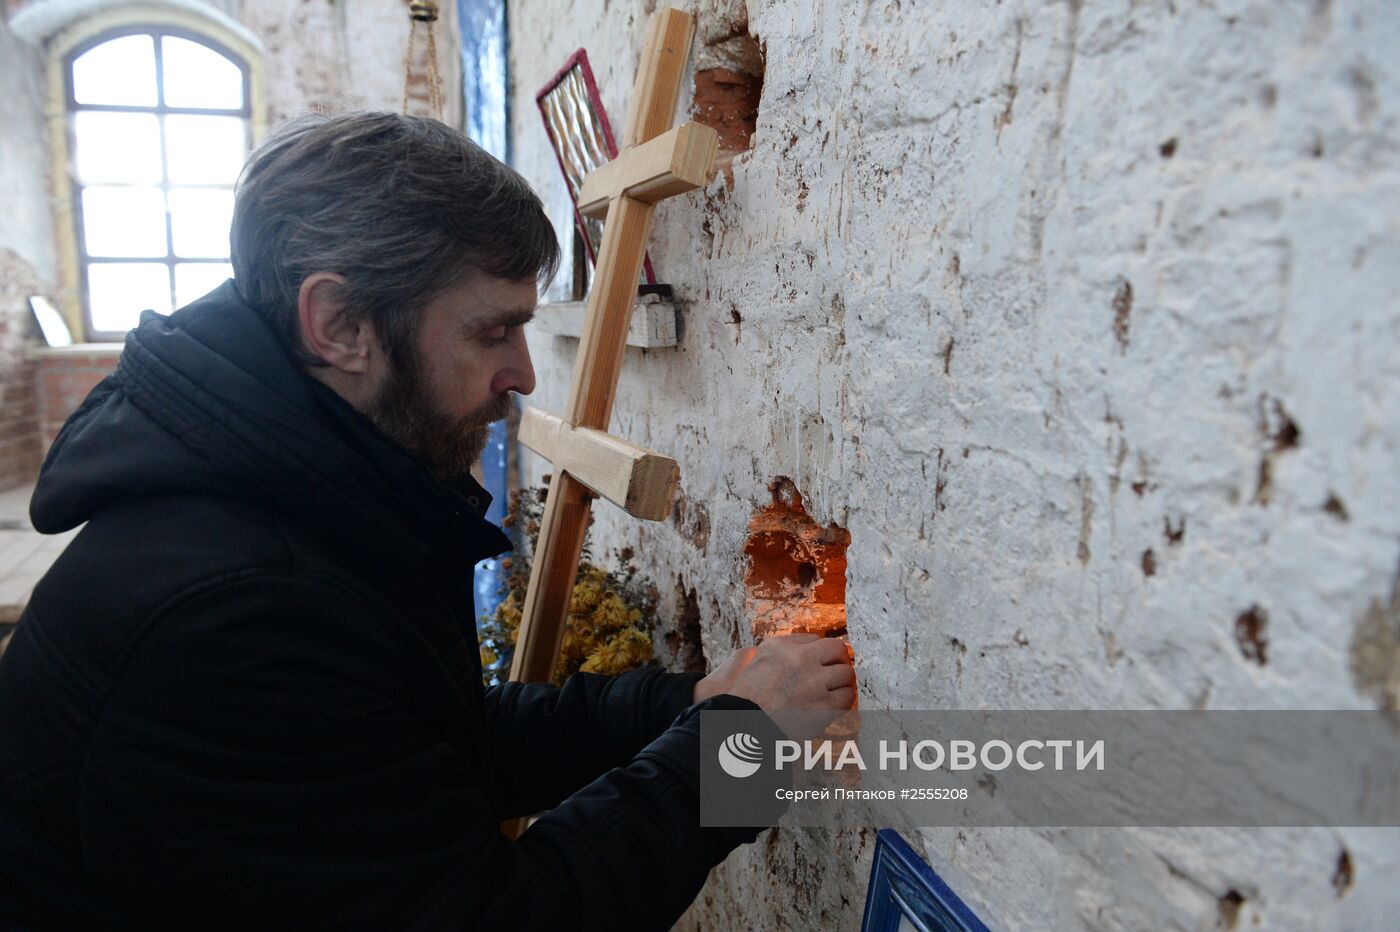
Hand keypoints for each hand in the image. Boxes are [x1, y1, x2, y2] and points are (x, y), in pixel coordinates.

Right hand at [693, 633, 854, 711]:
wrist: (745, 725)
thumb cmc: (750, 696)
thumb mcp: (760, 659)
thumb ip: (786, 647)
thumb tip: (814, 642)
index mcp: (782, 647)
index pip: (817, 639)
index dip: (825, 651)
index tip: (828, 659)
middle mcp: (800, 659)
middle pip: (837, 650)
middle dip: (841, 660)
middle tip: (839, 669)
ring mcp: (814, 683)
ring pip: (846, 674)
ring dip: (844, 681)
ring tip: (837, 688)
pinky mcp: (823, 707)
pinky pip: (846, 697)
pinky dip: (844, 700)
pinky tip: (835, 703)